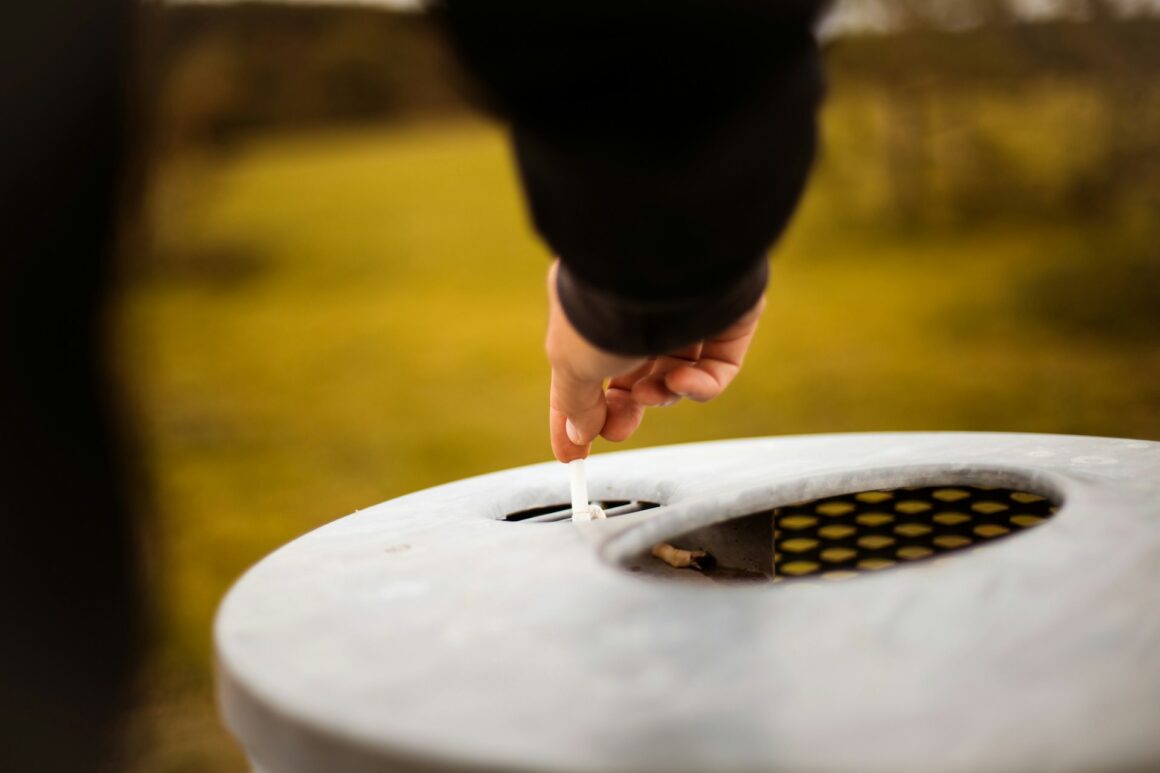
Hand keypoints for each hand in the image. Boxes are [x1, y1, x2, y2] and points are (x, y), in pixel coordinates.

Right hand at [546, 260, 764, 461]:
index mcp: (596, 304)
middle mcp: (641, 303)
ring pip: (675, 372)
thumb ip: (574, 403)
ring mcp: (688, 310)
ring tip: (646, 395)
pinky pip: (716, 367)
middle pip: (634, 371)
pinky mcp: (728, 318)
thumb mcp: (572, 364)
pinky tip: (683, 382)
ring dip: (659, 395)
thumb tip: (577, 433)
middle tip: (617, 431)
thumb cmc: (605, 313)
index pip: (586, 364)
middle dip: (624, 408)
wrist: (660, 271)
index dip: (577, 412)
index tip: (573, 454)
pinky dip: (701, 386)